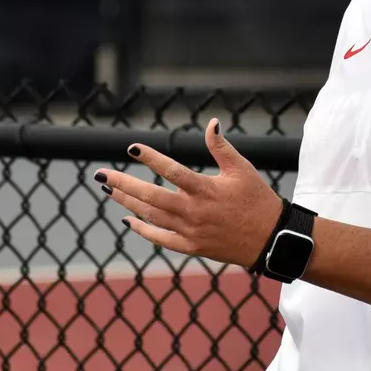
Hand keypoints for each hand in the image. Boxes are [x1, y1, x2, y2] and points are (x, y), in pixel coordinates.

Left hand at [96, 118, 284, 267]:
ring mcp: (191, 231)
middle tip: (100, 175)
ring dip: (127, 203)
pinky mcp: (192, 247)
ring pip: (150, 217)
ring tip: (110, 190)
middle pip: (150, 197)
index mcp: (206, 189)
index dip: (150, 158)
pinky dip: (143, 230)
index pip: (171, 171)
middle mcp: (193, 211)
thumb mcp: (242, 169)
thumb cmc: (257, 200)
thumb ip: (221, 147)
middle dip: (122, 184)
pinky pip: (161, 239)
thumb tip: (212, 123)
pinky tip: (129, 221)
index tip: (131, 148)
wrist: (270, 240)